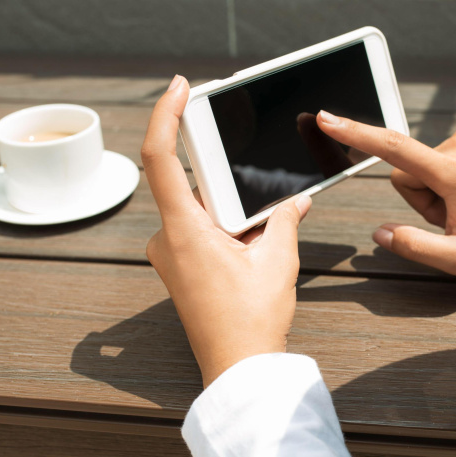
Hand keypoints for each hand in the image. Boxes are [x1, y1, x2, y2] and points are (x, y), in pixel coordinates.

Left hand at [142, 75, 311, 387]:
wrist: (238, 367)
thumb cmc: (250, 322)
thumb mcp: (277, 261)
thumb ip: (284, 220)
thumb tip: (294, 201)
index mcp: (184, 231)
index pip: (160, 159)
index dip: (165, 115)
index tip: (179, 89)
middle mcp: (168, 239)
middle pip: (188, 182)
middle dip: (225, 179)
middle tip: (256, 195)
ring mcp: (170, 254)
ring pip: (197, 208)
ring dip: (229, 208)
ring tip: (257, 236)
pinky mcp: (179, 266)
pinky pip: (197, 228)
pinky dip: (224, 225)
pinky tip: (250, 245)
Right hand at [316, 111, 455, 275]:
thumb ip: (415, 247)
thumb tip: (380, 233)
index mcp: (455, 174)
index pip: (395, 150)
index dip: (357, 134)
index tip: (329, 119)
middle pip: (405, 171)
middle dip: (419, 197)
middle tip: (451, 216)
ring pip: (420, 164)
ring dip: (433, 188)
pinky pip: (437, 155)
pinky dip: (445, 175)